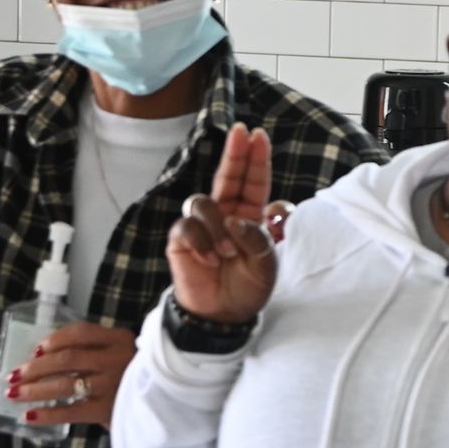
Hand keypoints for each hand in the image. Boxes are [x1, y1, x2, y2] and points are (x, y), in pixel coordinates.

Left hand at [7, 323, 136, 429]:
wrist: (165, 400)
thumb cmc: (133, 375)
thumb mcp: (120, 352)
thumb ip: (94, 349)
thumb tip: (45, 356)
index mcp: (119, 339)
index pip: (80, 333)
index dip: (53, 340)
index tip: (35, 350)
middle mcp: (117, 359)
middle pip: (67, 359)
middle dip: (35, 368)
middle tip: (14, 376)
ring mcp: (113, 385)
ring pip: (65, 384)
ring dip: (35, 390)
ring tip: (15, 394)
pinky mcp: (108, 409)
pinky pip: (72, 411)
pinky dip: (48, 414)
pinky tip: (31, 416)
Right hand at [166, 123, 278, 323]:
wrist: (224, 314)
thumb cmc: (249, 286)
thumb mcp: (267, 265)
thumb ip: (258, 239)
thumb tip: (234, 220)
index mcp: (249, 215)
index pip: (253, 182)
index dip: (255, 159)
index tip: (258, 136)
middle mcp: (225, 214)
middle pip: (226, 176)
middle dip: (234, 154)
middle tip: (241, 133)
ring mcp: (201, 225)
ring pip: (204, 202)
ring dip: (217, 227)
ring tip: (227, 253)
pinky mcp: (182, 239)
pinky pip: (187, 227)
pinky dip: (201, 242)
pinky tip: (209, 259)